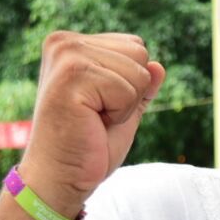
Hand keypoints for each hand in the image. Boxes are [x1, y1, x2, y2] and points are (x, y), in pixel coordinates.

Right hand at [18, 31, 166, 215]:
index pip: (135, 46)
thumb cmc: (88, 146)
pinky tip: (91, 123)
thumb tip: (160, 66)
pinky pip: (127, 91)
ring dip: (125, 105)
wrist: (60, 177)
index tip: (100, 106)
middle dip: (131, 92)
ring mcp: (66, 56)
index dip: (131, 84)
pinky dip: (119, 115)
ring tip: (94, 119)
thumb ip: (140, 85)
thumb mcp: (124, 110)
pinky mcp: (71, 76)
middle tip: (98, 116)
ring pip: (138, 72)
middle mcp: (65, 42)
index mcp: (73, 43)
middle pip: (140, 53)